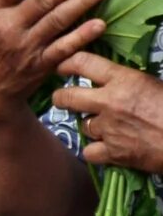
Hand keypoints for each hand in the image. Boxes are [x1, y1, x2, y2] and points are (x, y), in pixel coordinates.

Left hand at [57, 54, 162, 175]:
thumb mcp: (157, 83)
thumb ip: (133, 81)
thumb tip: (119, 78)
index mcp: (125, 79)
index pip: (83, 63)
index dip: (68, 64)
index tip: (63, 68)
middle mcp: (109, 102)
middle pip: (66, 97)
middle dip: (62, 97)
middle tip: (66, 99)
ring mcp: (108, 129)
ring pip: (82, 125)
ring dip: (91, 126)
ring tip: (107, 126)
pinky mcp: (112, 153)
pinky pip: (89, 151)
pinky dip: (96, 151)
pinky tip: (107, 148)